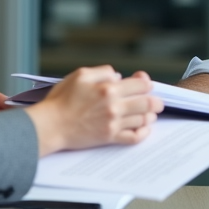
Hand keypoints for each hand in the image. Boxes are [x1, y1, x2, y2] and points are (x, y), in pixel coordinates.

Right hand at [26, 66, 163, 155]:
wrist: (51, 125)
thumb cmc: (62, 100)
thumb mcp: (81, 74)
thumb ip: (103, 71)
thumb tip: (118, 77)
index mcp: (108, 88)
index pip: (141, 85)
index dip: (146, 84)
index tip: (145, 85)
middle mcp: (114, 106)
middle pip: (148, 103)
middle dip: (156, 101)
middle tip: (157, 102)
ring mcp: (113, 123)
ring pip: (143, 119)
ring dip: (150, 116)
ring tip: (150, 114)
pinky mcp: (109, 137)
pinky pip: (134, 137)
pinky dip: (143, 133)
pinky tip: (144, 128)